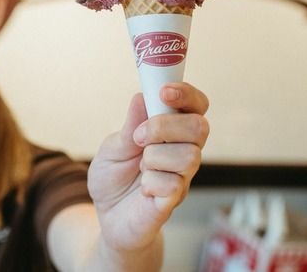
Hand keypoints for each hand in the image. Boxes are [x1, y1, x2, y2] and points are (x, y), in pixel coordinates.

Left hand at [87, 82, 208, 250]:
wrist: (106, 214)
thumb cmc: (114, 177)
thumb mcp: (113, 147)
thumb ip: (129, 125)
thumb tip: (142, 97)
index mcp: (173, 131)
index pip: (197, 105)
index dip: (187, 95)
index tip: (164, 92)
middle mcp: (184, 151)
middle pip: (199, 127)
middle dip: (164, 126)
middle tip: (138, 137)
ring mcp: (183, 177)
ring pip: (189, 156)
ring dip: (154, 157)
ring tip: (140, 167)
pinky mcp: (174, 200)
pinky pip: (174, 184)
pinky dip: (151, 182)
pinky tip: (144, 188)